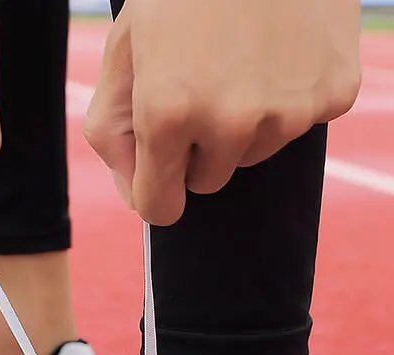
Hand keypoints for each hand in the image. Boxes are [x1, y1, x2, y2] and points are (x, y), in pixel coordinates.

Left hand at [84, 0, 360, 224]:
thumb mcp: (123, 54)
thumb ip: (113, 136)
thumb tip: (135, 198)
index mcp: (169, 114)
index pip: (160, 208)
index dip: (155, 191)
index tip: (158, 173)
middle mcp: (231, 122)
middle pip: (208, 182)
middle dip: (196, 149)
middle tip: (200, 85)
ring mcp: (289, 110)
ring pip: (253, 154)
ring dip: (242, 124)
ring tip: (239, 61)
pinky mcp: (334, 94)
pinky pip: (300, 124)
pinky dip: (288, 98)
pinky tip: (278, 53)